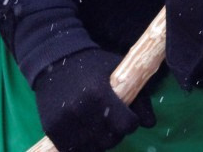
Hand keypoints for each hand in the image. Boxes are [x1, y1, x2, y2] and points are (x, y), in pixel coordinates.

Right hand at [32, 48, 154, 150]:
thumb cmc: (93, 65)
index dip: (131, 123)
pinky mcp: (51, 130)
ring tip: (99, 125)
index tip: (129, 117)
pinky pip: (72, 150)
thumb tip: (151, 124)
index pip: (125, 125)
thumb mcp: (119, 72)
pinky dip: (82, 146)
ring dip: (100, 141)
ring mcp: (63, 121)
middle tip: (113, 121)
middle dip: (116, 133)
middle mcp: (79, 109)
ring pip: (92, 148)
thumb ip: (139, 97)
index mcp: (98, 93)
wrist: (56, 58)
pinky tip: (86, 133)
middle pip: (109, 140)